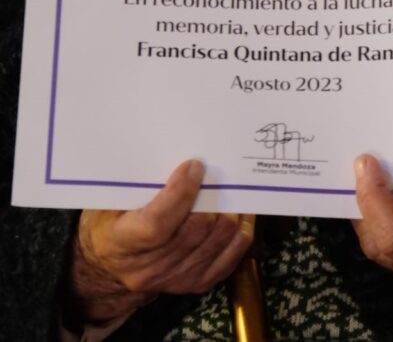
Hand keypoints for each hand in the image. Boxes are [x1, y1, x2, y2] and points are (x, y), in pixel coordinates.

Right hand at [68, 159, 253, 326]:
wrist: (108, 266)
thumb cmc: (112, 220)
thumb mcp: (110, 199)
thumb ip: (138, 182)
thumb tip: (178, 152)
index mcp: (121, 243)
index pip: (157, 224)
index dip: (181, 193)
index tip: (195, 165)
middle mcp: (148, 268)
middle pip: (195, 230)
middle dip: (213, 197)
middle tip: (220, 174)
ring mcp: (174, 279)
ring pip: (216, 240)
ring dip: (231, 212)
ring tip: (233, 190)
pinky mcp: (196, 283)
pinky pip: (230, 257)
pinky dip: (240, 233)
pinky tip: (240, 214)